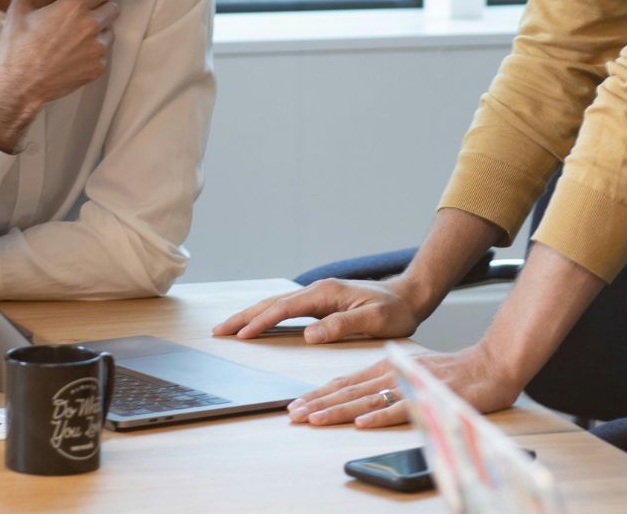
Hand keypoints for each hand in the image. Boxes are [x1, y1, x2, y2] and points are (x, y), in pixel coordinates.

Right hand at [0, 0, 118, 149]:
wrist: (19, 86)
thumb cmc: (17, 47)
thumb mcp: (18, 11)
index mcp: (74, 6)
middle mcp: (91, 25)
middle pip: (113, 8)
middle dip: (104, 7)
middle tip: (89, 12)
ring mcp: (97, 49)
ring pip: (110, 32)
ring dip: (100, 31)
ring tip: (79, 37)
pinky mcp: (97, 69)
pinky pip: (104, 55)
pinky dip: (94, 54)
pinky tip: (76, 55)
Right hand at [213, 276, 428, 342]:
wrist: (408, 297)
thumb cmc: (394, 311)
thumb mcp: (373, 320)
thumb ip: (341, 326)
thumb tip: (308, 335)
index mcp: (326, 293)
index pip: (285, 308)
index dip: (261, 322)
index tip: (241, 334)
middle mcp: (318, 291)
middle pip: (272, 303)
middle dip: (244, 316)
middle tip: (219, 330)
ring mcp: (318, 295)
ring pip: (276, 304)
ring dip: (251, 315)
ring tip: (229, 327)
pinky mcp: (320, 302)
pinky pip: (286, 309)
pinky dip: (267, 315)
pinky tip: (257, 323)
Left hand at [285, 342, 523, 428]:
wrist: (488, 366)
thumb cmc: (451, 373)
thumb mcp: (409, 373)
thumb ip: (385, 384)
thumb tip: (360, 400)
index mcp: (385, 367)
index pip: (345, 382)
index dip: (319, 394)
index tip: (297, 405)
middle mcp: (391, 373)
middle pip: (348, 391)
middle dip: (318, 403)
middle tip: (292, 414)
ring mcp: (408, 385)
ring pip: (365, 399)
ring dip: (338, 410)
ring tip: (314, 419)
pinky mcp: (427, 397)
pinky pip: (400, 408)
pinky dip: (379, 415)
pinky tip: (361, 422)